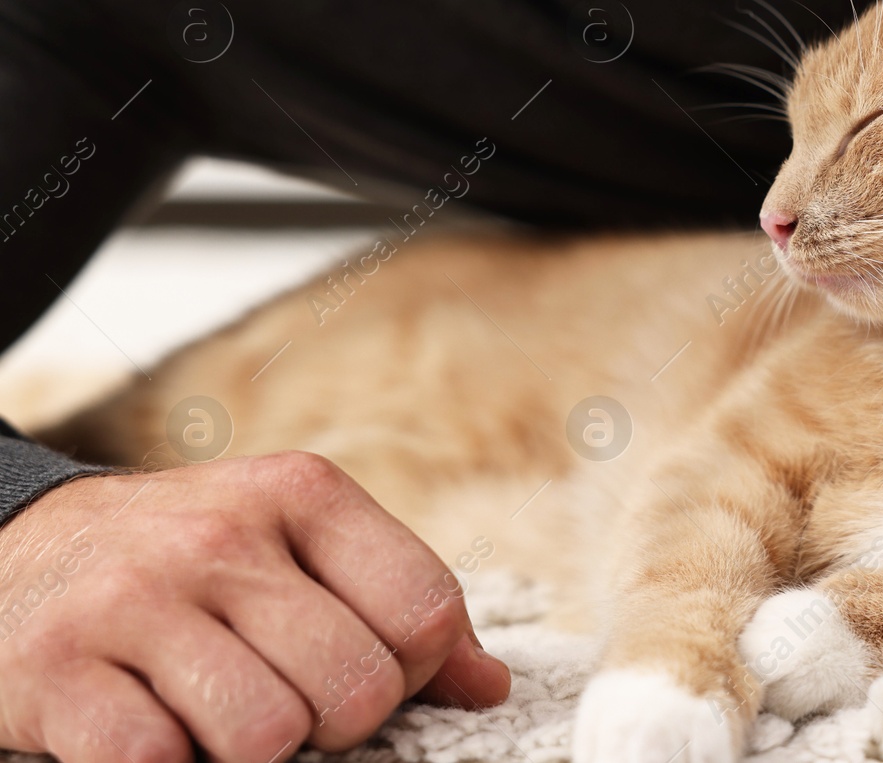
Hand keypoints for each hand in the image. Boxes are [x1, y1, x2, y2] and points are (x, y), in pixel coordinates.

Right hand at [0, 452, 510, 762]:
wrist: (15, 549)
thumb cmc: (186, 562)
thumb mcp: (296, 548)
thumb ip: (394, 605)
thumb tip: (488, 685)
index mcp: (302, 494)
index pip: (424, 611)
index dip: (412, 671)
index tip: (365, 670)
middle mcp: (221, 535)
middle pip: (355, 686)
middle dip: (333, 722)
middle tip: (286, 701)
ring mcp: (134, 600)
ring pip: (266, 737)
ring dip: (249, 751)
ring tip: (214, 711)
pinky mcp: (57, 671)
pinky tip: (149, 724)